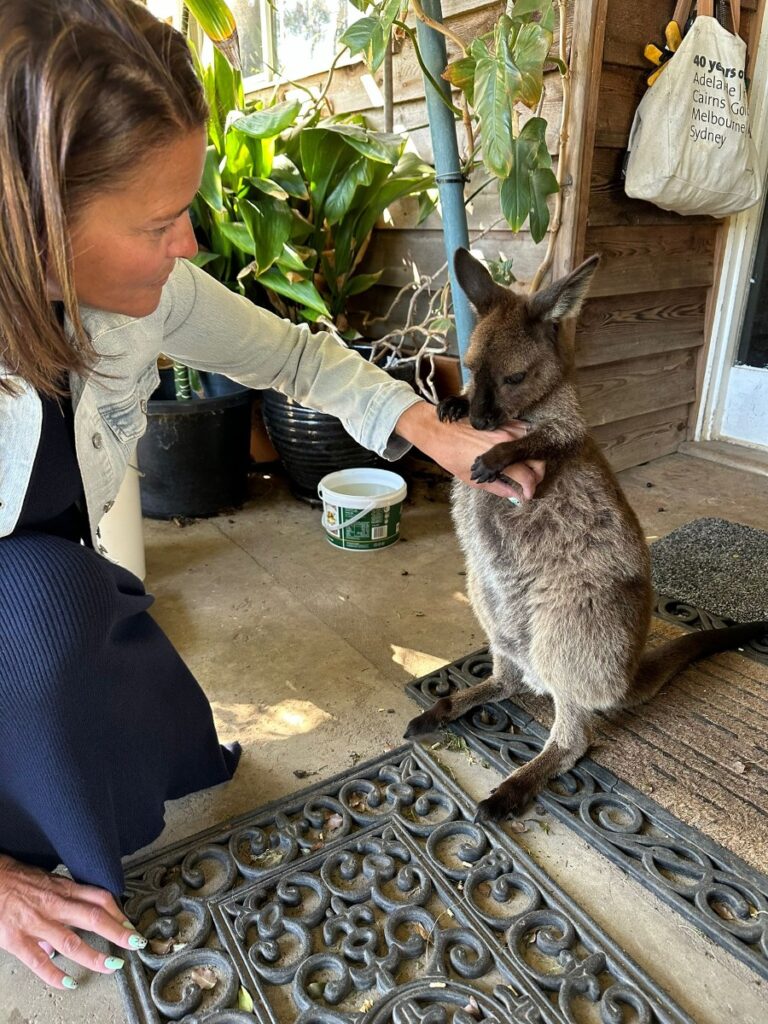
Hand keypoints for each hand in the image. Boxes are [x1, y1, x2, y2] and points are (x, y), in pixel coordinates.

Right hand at [0, 854, 145, 988]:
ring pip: (71, 942)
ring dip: (94, 956)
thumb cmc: (18, 879)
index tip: (131, 925)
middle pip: (93, 918)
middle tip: (136, 943)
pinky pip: (39, 962)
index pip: (99, 899)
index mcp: (63, 889)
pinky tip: (69, 982)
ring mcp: (37, 923)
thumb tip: (79, 917)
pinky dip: (55, 975)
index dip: (118, 913)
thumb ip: (64, 901)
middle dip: (118, 932)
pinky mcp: (18, 940)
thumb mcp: (46, 882)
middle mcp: (54, 905)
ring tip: (111, 966)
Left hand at [395, 400, 544, 499]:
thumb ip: (497, 487)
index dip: (530, 489)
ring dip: (532, 459)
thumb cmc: (451, 455)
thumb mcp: (473, 480)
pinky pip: (524, 433)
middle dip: (536, 474)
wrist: (439, 430)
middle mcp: (507, 442)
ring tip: (523, 468)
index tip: (526, 495)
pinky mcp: (505, 421)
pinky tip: (515, 453)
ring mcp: (508, 429)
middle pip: (536, 460)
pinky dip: (523, 445)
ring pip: (531, 446)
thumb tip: (514, 495)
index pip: (528, 477)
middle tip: (528, 482)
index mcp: (498, 460)